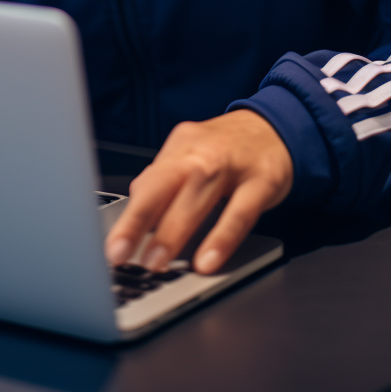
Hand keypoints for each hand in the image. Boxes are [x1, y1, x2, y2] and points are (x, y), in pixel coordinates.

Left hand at [104, 109, 292, 275]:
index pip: (148, 182)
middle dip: (139, 219)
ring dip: (174, 230)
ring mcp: (233, 163)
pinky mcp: (263, 179)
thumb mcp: (194, 155)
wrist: (278, 128)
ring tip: (156, 263)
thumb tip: (134, 204)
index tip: (112, 248)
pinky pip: (241, 211)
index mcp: (181, 146)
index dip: (127, 217)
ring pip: (198, 193)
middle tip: (122, 255)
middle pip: (165, 182)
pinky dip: (222, 237)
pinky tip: (207, 261)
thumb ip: (166, 179)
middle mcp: (202, 150)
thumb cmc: (230, 149)